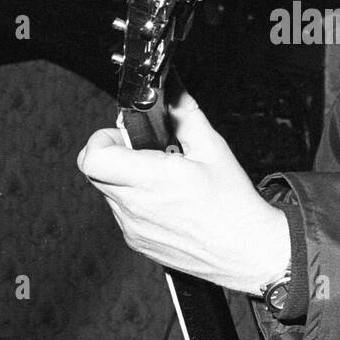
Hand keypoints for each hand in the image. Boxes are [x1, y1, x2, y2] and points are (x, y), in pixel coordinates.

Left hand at [77, 92, 290, 293]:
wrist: (247, 250)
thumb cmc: (234, 206)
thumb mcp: (213, 148)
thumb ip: (185, 113)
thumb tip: (173, 88)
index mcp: (153, 179)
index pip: (93, 157)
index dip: (103, 138)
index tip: (124, 134)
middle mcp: (136, 206)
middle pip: (96, 171)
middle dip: (116, 153)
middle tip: (146, 151)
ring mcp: (133, 227)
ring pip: (108, 190)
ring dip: (126, 177)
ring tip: (163, 178)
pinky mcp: (136, 241)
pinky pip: (122, 211)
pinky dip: (136, 200)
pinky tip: (167, 200)